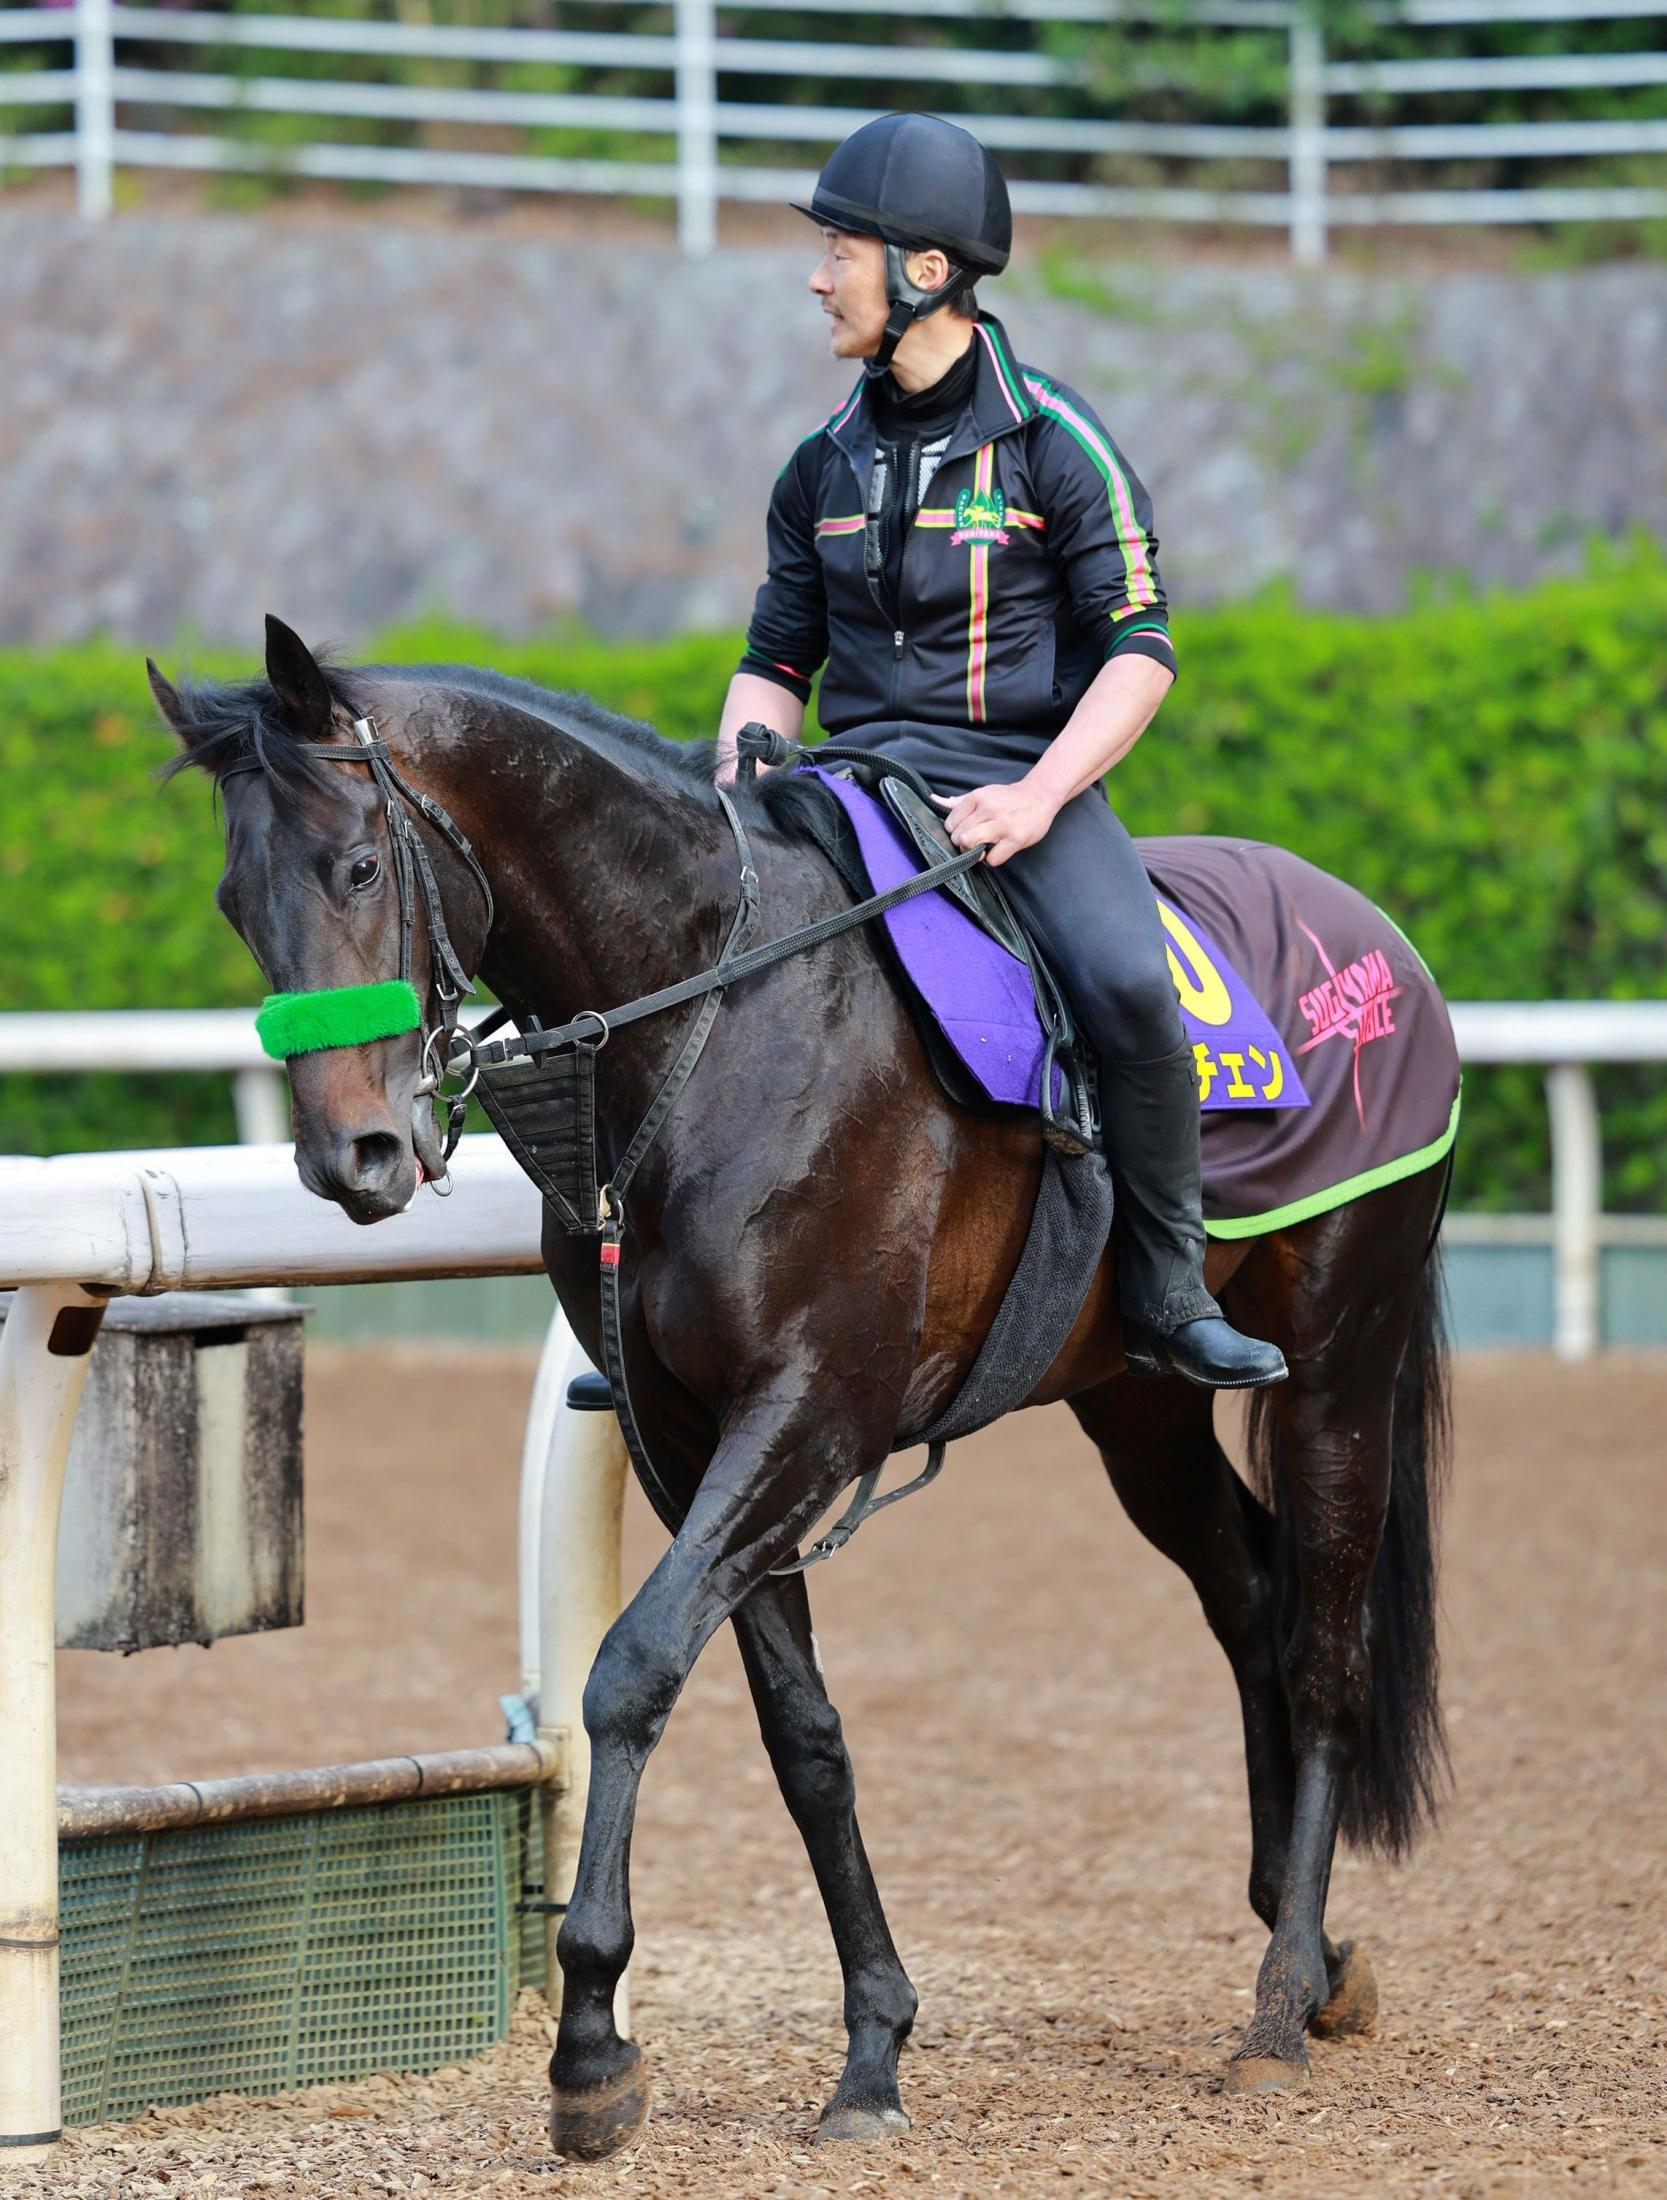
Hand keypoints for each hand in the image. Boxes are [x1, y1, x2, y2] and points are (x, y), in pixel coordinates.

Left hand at [932, 779, 1059, 867]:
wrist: (1040, 796)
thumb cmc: (1008, 798)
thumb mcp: (983, 793)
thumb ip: (958, 802)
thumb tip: (933, 799)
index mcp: (978, 797)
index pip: (950, 822)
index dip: (954, 832)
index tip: (965, 832)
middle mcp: (989, 809)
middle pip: (959, 836)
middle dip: (963, 844)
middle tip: (974, 842)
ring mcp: (1002, 824)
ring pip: (971, 845)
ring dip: (974, 852)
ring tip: (983, 848)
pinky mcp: (1015, 839)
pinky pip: (992, 859)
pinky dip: (992, 859)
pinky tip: (998, 851)